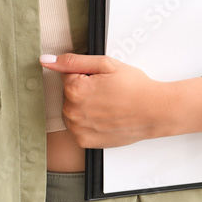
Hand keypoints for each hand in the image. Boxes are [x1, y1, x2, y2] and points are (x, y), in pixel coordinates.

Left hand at [39, 53, 167, 148]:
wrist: (154, 111)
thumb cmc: (134, 87)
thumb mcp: (106, 64)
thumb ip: (73, 61)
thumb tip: (47, 60)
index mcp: (74, 90)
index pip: (68, 75)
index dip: (86, 74)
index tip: (102, 79)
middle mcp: (72, 112)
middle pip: (68, 94)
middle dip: (84, 90)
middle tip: (107, 91)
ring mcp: (77, 129)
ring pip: (72, 111)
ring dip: (84, 106)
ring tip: (107, 104)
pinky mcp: (85, 142)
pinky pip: (78, 127)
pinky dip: (88, 122)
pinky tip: (105, 117)